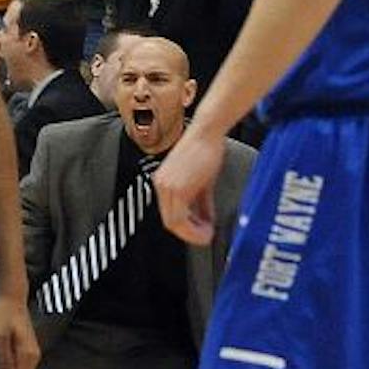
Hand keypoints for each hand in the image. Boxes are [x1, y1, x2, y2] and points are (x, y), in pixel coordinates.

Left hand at [154, 128, 226, 243]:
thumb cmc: (206, 149)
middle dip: (190, 233)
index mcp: (164, 182)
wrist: (207, 132)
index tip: (202, 232)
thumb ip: (202, 203)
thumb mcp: (203, 181)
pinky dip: (193, 227)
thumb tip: (205, 220)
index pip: (170, 214)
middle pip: (170, 222)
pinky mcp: (177, 188)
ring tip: (207, 233)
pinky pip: (180, 217)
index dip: (187, 228)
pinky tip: (206, 227)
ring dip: (192, 232)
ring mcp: (167, 187)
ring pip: (174, 223)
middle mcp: (161, 185)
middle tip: (206, 236)